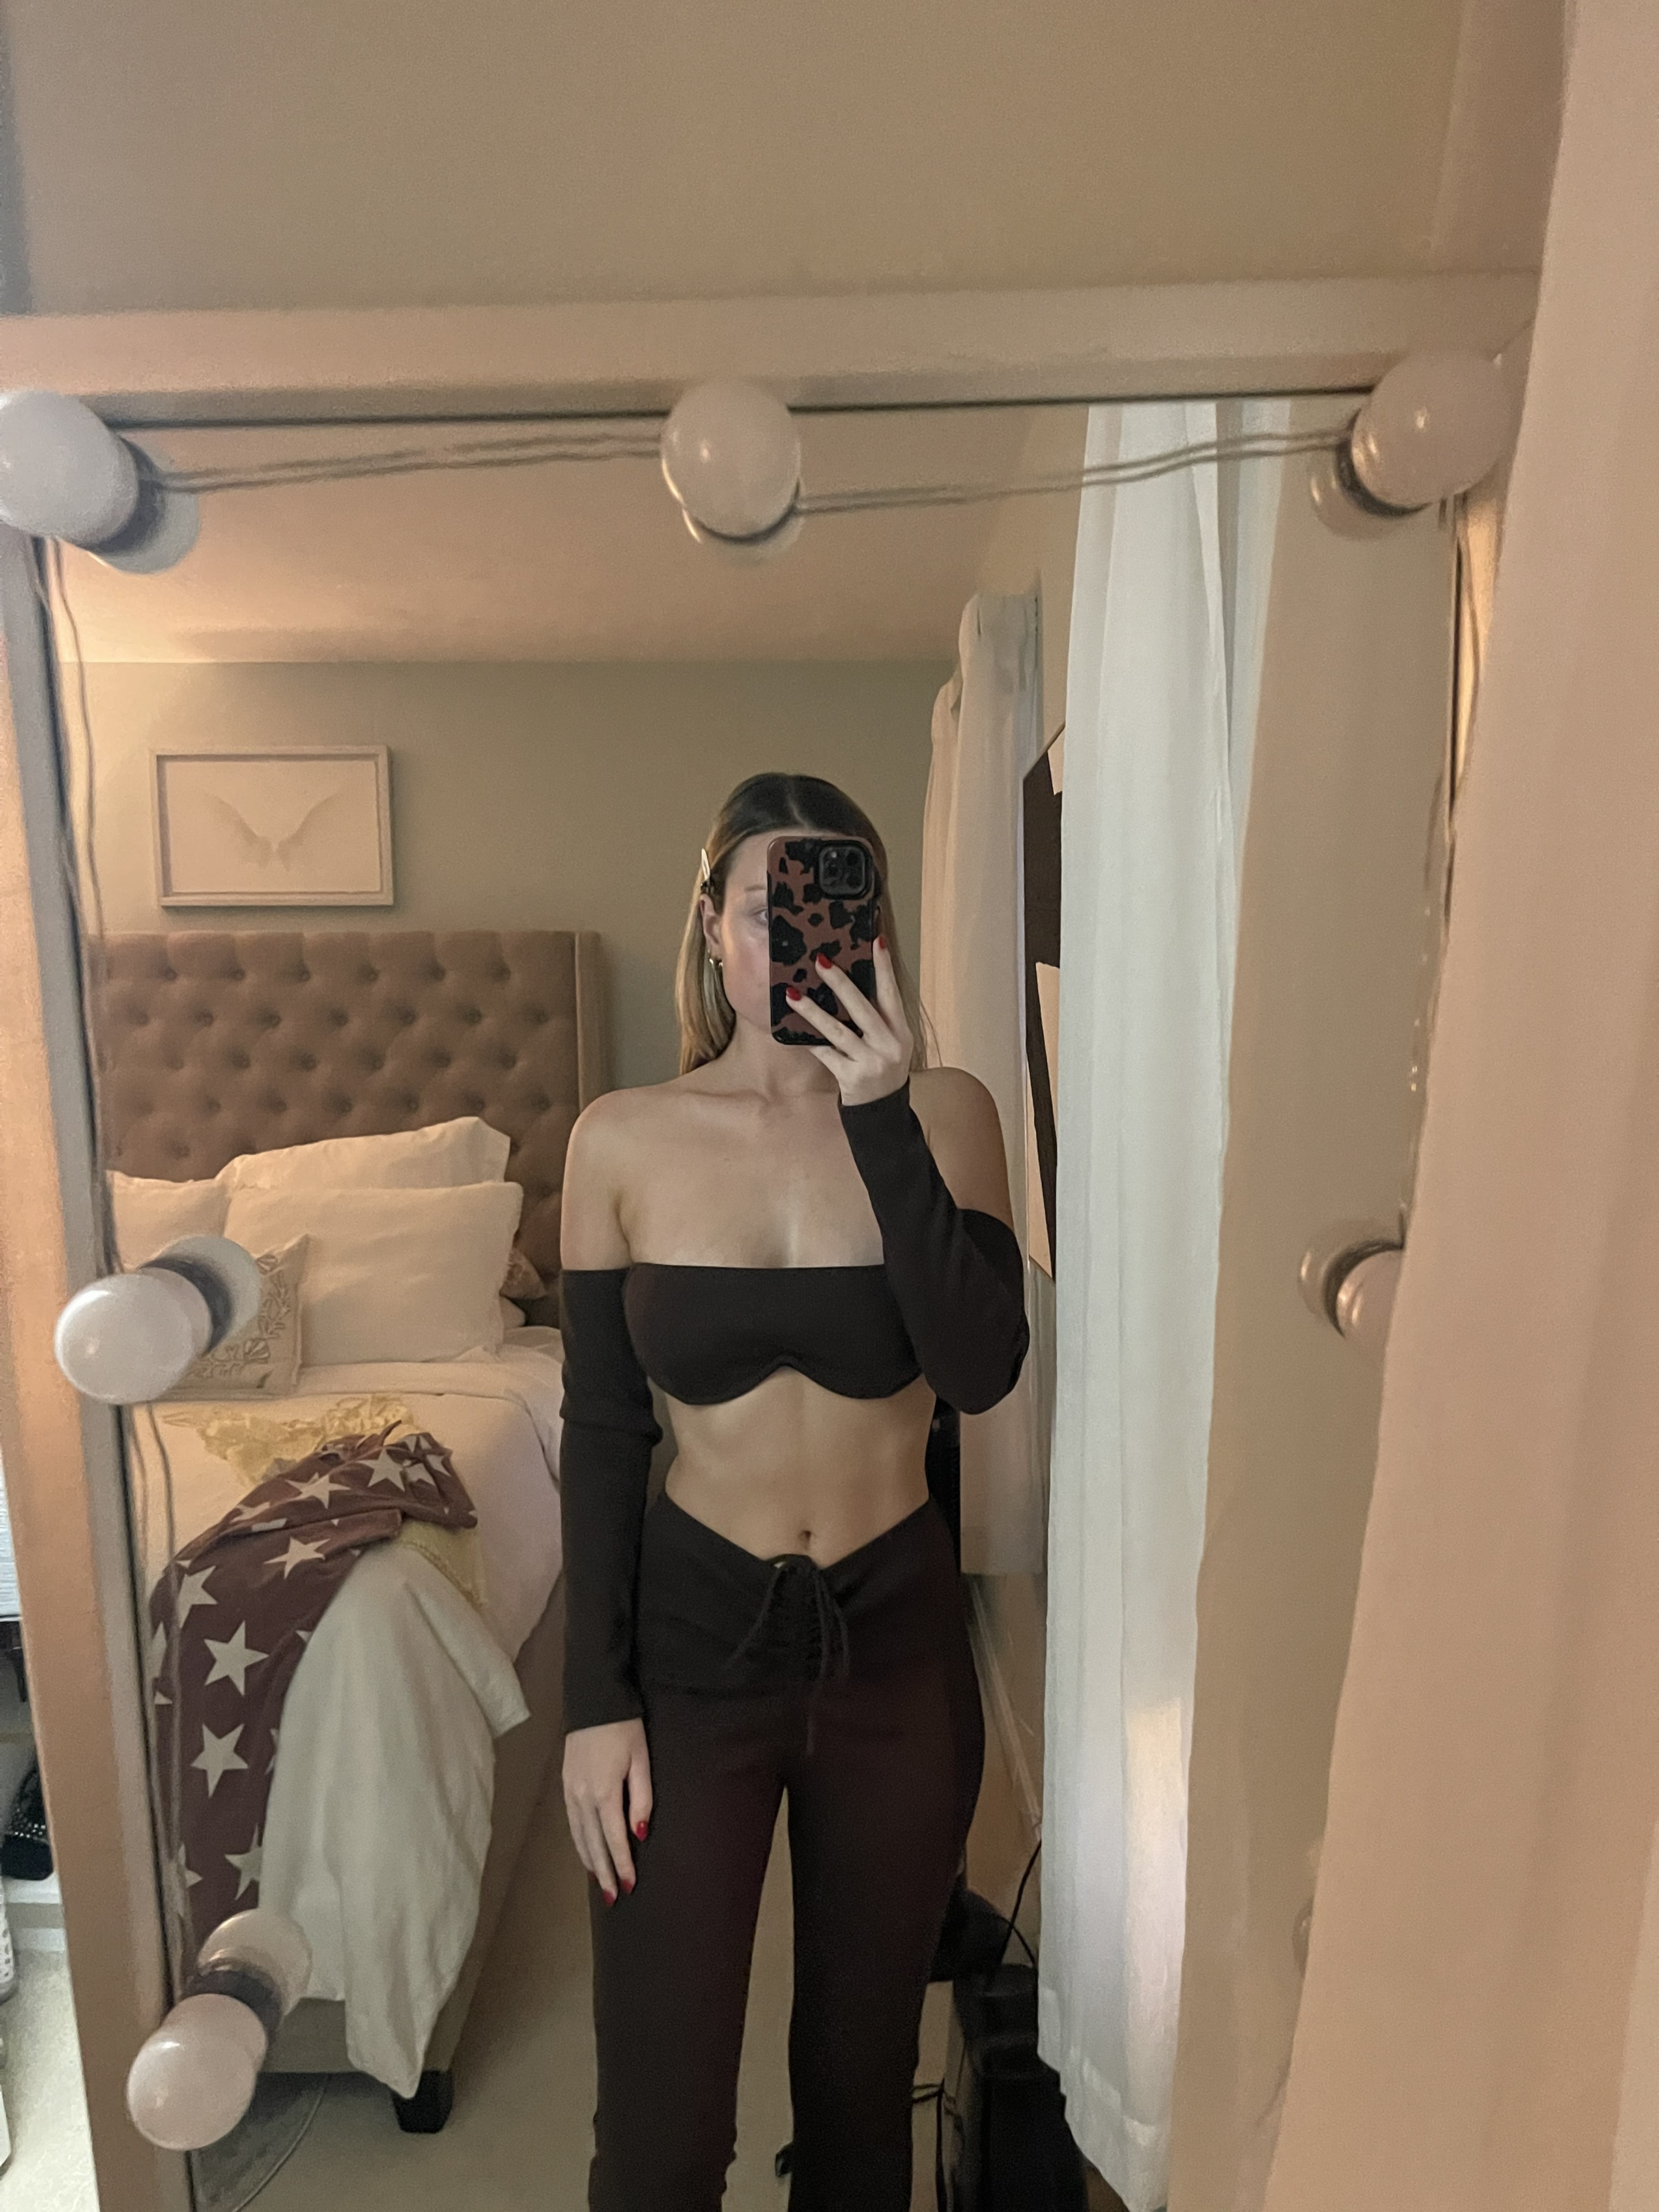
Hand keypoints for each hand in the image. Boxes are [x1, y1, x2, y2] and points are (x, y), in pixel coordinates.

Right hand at [563, 1717, 651, 1903]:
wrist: (595, 1701)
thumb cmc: (625, 1728)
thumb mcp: (642, 1760)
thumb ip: (642, 1799)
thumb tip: (640, 1833)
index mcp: (604, 1792)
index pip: (614, 1839)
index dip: (623, 1864)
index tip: (631, 1885)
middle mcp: (583, 1797)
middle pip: (593, 1844)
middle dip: (605, 1873)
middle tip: (614, 1898)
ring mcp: (570, 1791)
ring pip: (579, 1836)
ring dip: (590, 1862)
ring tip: (600, 1884)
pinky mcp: (566, 1785)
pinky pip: (572, 1823)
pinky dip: (579, 1843)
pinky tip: (586, 1852)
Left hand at [788, 937, 912, 1107]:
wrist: (883, 1112)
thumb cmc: (883, 1068)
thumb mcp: (892, 1043)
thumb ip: (878, 1018)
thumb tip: (849, 984)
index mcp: (900, 1032)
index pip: (891, 993)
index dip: (884, 967)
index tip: (875, 940)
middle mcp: (889, 1045)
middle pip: (862, 1008)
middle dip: (839, 983)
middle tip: (820, 961)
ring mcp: (870, 1062)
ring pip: (837, 1031)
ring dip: (812, 1011)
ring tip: (792, 995)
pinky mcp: (851, 1078)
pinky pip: (825, 1054)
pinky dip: (809, 1041)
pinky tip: (792, 1030)